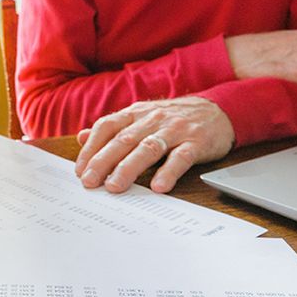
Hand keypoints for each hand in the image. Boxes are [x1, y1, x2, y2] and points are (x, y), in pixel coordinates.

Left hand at [73, 97, 234, 193]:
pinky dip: (168, 172)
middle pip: (123, 140)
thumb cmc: (172, 119)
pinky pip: (181, 157)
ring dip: (129, 168)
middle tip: (90, 182)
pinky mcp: (196, 142)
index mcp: (136, 113)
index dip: (91, 148)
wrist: (217, 110)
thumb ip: (112, 129)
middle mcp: (152, 120)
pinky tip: (158, 187)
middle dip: (103, 161)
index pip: (107, 127)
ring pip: (148, 148)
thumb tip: (81, 137)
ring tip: (115, 186)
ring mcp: (175, 130)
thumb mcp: (140, 118)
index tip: (80, 170)